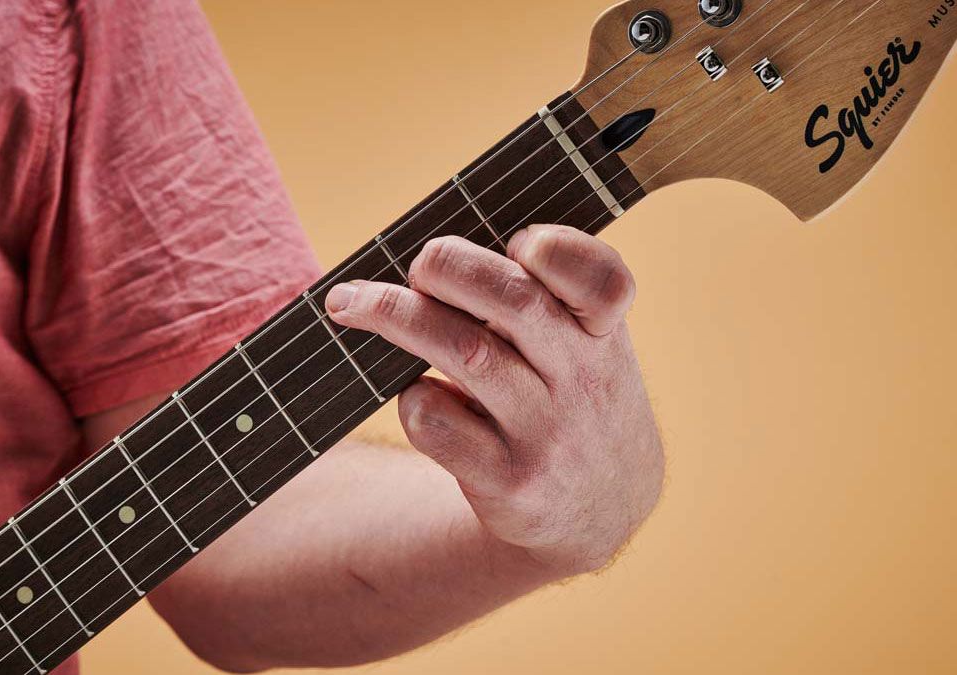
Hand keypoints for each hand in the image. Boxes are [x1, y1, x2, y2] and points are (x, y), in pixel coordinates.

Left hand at [325, 225, 663, 575]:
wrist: (599, 512)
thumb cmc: (568, 398)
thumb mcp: (585, 348)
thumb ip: (540, 298)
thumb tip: (430, 256)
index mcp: (605, 334)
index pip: (600, 279)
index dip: (554, 248)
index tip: (517, 244)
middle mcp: (585, 380)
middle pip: (515, 301)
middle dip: (448, 266)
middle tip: (414, 265)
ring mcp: (547, 432)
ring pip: (465, 354)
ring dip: (397, 315)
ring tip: (351, 301)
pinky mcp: (509, 480)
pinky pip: (438, 422)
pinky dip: (412, 398)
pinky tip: (414, 394)